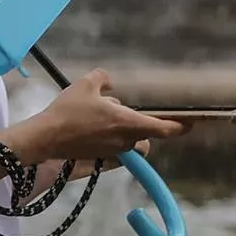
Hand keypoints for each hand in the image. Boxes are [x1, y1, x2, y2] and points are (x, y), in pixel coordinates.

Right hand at [6, 69, 185, 163]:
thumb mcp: (86, 84)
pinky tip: (91, 124)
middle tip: (126, 112)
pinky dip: (110, 135)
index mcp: (126, 122)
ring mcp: (112, 151)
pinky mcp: (100, 157)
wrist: (46, 138)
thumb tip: (109, 81)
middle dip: (143, 125)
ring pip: (129, 140)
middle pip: (146, 135)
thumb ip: (103, 78)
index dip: (179, 127)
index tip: (190, 124)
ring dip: (125, 129)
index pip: (162, 129)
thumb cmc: (68, 111)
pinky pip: (115, 145)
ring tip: (103, 115)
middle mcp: (124, 140)